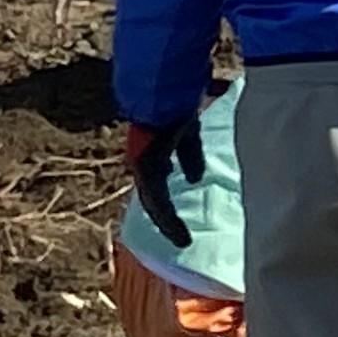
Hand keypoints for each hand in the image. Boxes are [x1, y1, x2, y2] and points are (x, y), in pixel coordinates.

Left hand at [122, 116, 204, 249]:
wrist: (165, 94)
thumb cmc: (176, 108)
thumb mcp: (188, 136)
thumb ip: (190, 157)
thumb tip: (194, 178)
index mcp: (150, 156)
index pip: (156, 187)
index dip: (166, 205)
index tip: (178, 221)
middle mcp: (143, 164)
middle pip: (153, 201)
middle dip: (166, 220)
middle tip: (180, 238)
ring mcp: (144, 169)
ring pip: (154, 206)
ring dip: (168, 225)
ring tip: (182, 241)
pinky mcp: (149, 172)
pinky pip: (159, 204)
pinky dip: (170, 222)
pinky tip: (181, 235)